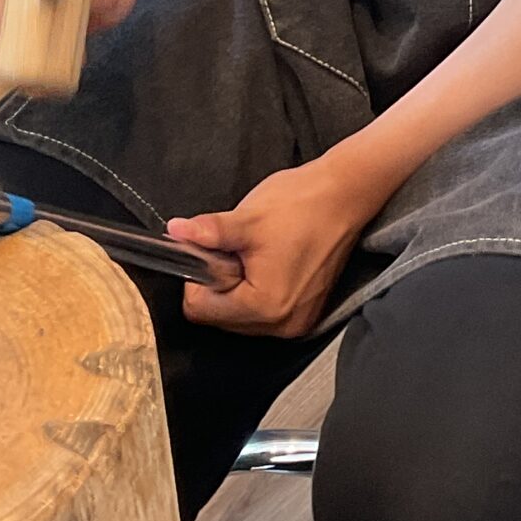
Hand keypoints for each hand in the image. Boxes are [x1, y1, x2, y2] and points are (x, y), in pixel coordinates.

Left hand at [171, 155, 381, 337]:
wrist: (346, 195)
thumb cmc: (302, 204)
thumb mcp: (246, 218)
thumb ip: (206, 233)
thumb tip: (174, 232)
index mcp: (265, 307)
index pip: (202, 310)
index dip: (198, 277)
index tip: (214, 250)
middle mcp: (283, 325)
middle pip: (221, 316)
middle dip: (220, 283)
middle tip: (239, 249)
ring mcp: (297, 322)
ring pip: (240, 315)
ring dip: (238, 287)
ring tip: (258, 254)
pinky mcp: (306, 313)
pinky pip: (263, 312)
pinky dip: (258, 290)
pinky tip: (271, 261)